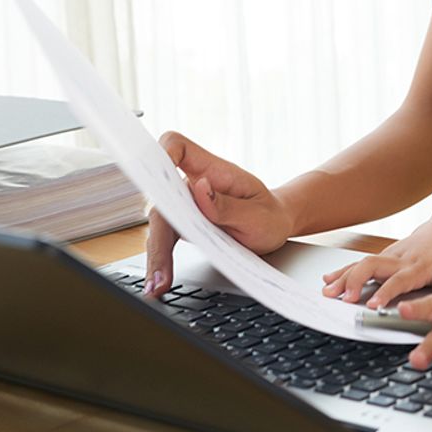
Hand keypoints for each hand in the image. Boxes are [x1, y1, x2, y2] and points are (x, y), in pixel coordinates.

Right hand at [143, 131, 293, 296]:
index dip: (163, 153)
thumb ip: (229, 205)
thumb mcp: (259, 215)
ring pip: (159, 222)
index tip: (159, 177)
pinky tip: (158, 282)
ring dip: (155, 254)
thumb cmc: (269, 215)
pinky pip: (165, 239)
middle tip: (160, 267)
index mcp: (213, 170)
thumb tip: (200, 189)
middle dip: (158, 231)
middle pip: (160, 195)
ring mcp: (186, 205)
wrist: (276, 228)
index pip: (178, 147)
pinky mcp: (184, 226)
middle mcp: (193, 185)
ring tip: (157, 285)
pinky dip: (161, 261)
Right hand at [320, 227, 431, 308]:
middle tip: (345, 298)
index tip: (373, 304)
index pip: (398, 280)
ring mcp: (387, 256)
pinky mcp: (381, 257)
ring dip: (344, 277)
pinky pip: (358, 263)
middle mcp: (398, 259)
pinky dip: (342, 271)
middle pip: (372, 266)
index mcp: (416, 266)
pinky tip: (328, 279)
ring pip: (362, 263)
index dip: (385, 292)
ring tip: (328, 291)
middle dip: (356, 281)